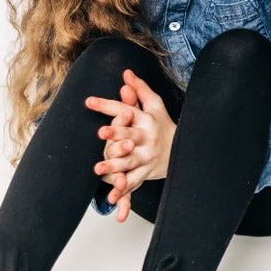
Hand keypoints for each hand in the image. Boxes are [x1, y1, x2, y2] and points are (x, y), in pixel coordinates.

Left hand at [86, 69, 176, 221]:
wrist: (182, 150)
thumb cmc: (162, 125)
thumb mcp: (155, 106)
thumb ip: (139, 89)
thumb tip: (126, 72)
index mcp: (146, 120)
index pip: (124, 109)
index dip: (107, 105)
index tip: (88, 101)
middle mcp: (146, 138)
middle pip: (129, 135)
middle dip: (116, 134)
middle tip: (101, 133)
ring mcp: (146, 157)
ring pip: (129, 162)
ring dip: (114, 165)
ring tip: (98, 169)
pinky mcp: (145, 173)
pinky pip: (133, 183)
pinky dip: (122, 192)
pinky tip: (111, 198)